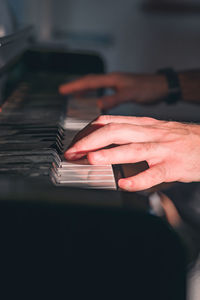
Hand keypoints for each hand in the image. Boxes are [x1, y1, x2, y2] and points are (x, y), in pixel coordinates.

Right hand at [59, 72, 167, 109]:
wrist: (163, 87)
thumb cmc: (150, 88)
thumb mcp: (130, 94)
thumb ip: (114, 99)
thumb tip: (98, 105)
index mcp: (113, 79)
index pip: (89, 81)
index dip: (75, 85)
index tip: (62, 89)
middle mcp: (113, 81)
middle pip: (90, 82)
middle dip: (76, 87)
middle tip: (64, 91)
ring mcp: (117, 85)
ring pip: (96, 87)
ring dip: (85, 91)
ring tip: (75, 97)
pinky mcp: (122, 91)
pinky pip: (104, 92)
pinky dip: (96, 96)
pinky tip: (95, 102)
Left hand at [65, 115, 199, 190]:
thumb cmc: (180, 138)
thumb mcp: (154, 129)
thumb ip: (132, 132)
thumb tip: (107, 137)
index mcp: (144, 125)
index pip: (110, 122)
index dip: (89, 131)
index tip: (75, 143)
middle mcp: (151, 133)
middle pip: (116, 131)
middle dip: (91, 141)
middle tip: (74, 152)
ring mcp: (162, 149)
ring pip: (134, 148)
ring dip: (111, 154)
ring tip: (92, 159)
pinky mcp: (174, 166)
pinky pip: (155, 173)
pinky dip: (139, 179)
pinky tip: (125, 184)